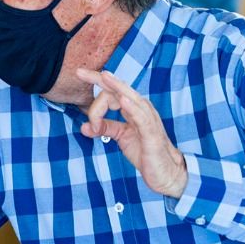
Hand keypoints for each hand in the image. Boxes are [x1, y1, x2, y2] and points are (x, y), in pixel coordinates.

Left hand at [77, 68, 188, 198]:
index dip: (94, 103)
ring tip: (104, 76)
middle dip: (99, 79)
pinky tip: (123, 100)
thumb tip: (83, 126)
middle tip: (79, 72)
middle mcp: (141, 109)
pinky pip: (142, 118)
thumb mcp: (121, 136)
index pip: (111, 93)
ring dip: (117, 87)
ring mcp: (148, 119)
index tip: (89, 124)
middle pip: (119, 89)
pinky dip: (132, 108)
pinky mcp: (152, 134)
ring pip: (131, 98)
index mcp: (133, 108)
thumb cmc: (145, 151)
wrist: (165, 172)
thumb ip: (105, 128)